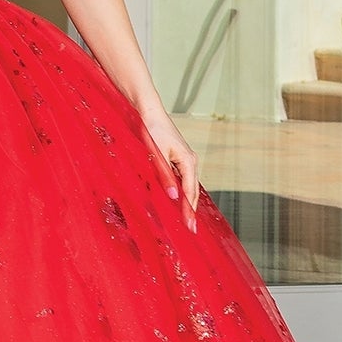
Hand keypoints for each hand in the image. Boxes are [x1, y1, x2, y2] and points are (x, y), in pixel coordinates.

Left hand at [136, 103, 199, 232]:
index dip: (189, 211)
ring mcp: (185, 159)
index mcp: (188, 161)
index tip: (190, 227)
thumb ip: (164, 176)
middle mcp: (190, 161)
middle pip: (192, 191)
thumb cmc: (152, 130)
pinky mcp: (178, 158)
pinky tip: (177, 201)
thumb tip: (173, 197)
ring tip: (186, 220)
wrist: (149, 112)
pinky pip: (182, 179)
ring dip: (187, 202)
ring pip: (188, 186)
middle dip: (191, 210)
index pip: (190, 192)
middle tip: (191, 230)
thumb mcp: (157, 155)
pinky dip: (181, 192)